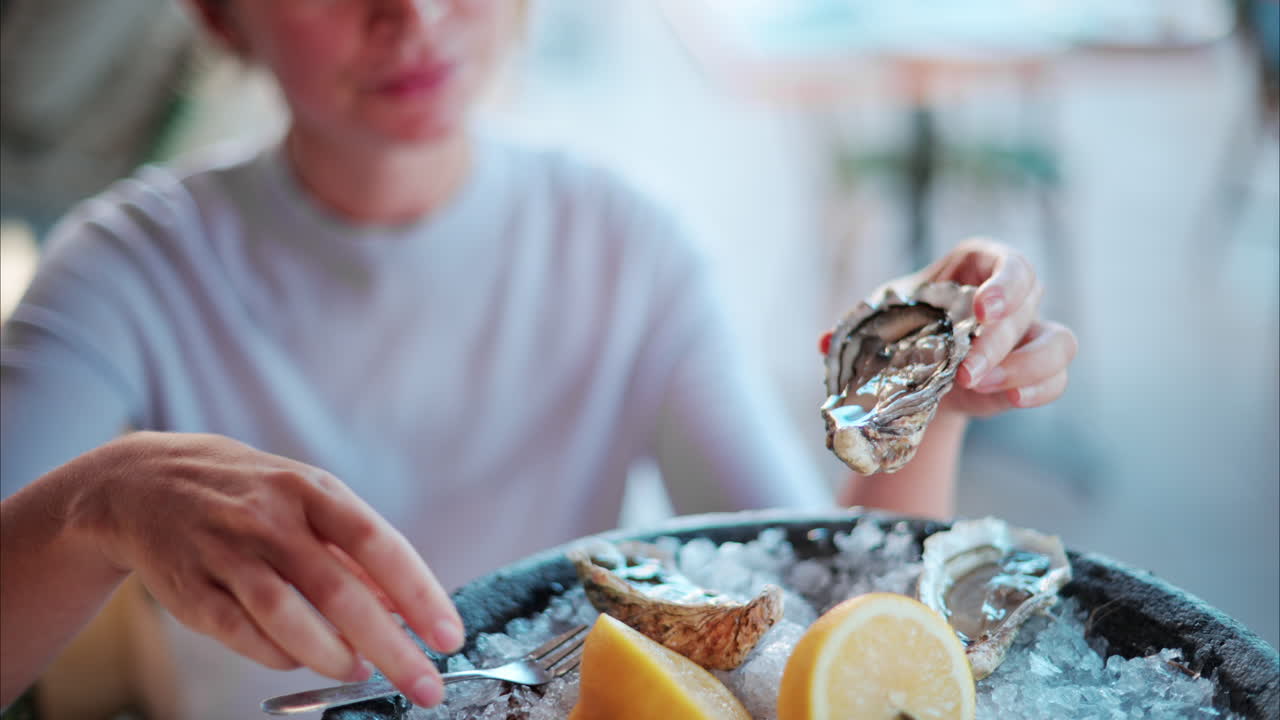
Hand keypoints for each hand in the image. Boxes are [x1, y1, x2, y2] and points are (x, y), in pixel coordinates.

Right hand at [71, 432, 459, 707]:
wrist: (145, 483)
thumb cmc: (250, 495)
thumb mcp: (308, 499)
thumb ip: (355, 553)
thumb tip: (405, 606)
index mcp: (312, 491)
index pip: (378, 544)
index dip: (418, 593)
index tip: (448, 635)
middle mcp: (271, 519)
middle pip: (340, 592)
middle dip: (391, 646)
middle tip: (424, 684)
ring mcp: (227, 554)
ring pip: (288, 618)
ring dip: (334, 655)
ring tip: (361, 671)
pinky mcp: (190, 590)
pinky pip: (244, 636)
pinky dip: (282, 656)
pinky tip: (303, 660)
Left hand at [819, 239, 1075, 418]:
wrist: (915, 378)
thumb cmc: (900, 334)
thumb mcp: (877, 324)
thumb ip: (853, 329)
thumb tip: (823, 340)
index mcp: (976, 268)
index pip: (1009, 261)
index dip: (1005, 281)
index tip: (983, 308)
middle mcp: (1012, 297)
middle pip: (1026, 306)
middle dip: (997, 342)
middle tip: (966, 371)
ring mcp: (1030, 334)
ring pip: (1059, 342)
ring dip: (1026, 367)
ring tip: (979, 386)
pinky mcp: (1035, 371)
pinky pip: (1058, 378)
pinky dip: (1040, 389)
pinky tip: (1010, 399)